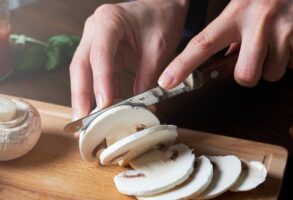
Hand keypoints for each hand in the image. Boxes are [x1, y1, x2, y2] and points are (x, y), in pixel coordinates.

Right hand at [69, 0, 188, 119]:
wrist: (163, 5)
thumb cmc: (162, 18)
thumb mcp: (159, 47)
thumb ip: (148, 74)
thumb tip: (138, 103)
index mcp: (110, 20)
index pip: (100, 55)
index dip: (100, 81)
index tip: (104, 104)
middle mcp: (95, 28)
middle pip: (81, 64)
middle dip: (81, 93)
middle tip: (81, 119)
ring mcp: (94, 38)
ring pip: (82, 70)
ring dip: (83, 95)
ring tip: (84, 120)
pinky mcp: (100, 49)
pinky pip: (94, 72)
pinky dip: (95, 90)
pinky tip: (97, 108)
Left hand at [158, 0, 292, 88]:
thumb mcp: (247, 1)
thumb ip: (232, 27)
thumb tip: (226, 57)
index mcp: (237, 12)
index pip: (203, 43)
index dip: (182, 65)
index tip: (166, 82)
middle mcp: (258, 25)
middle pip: (244, 76)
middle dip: (247, 74)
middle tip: (255, 56)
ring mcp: (284, 35)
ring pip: (271, 74)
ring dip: (273, 62)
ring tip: (280, 37)